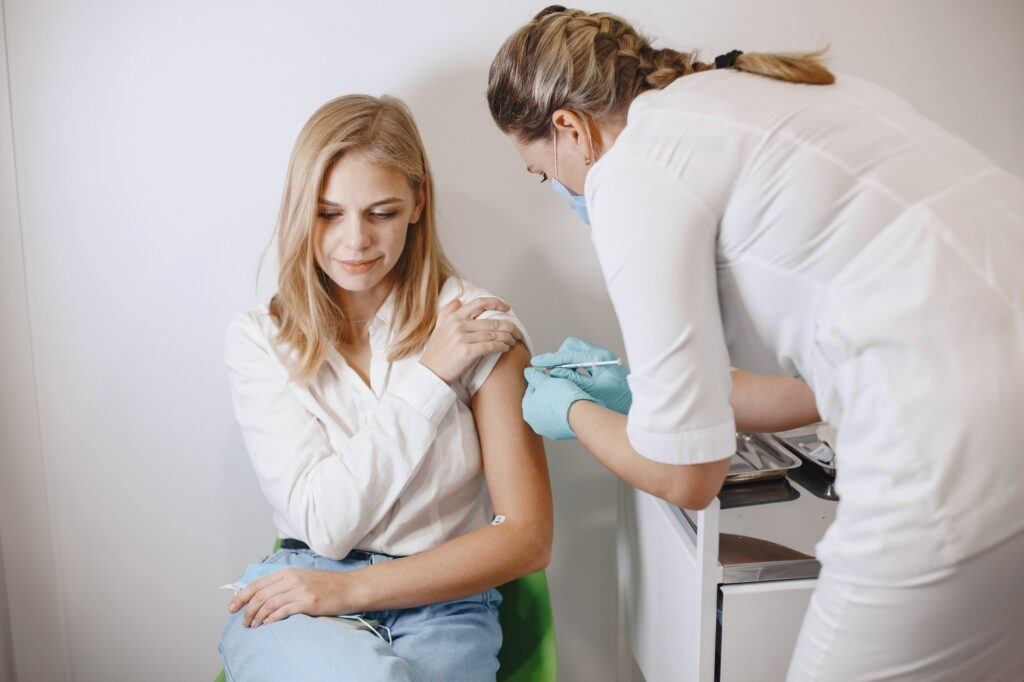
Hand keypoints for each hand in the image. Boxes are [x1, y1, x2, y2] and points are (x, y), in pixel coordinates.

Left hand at [228, 568, 352, 627]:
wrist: (351, 587)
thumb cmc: (328, 585)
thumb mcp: (303, 578)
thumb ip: (284, 584)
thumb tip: (263, 596)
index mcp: (288, 573)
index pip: (258, 584)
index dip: (241, 596)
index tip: (232, 607)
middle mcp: (292, 579)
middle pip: (260, 595)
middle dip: (247, 610)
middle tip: (244, 622)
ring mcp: (300, 590)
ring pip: (269, 604)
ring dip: (257, 617)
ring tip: (254, 627)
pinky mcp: (309, 602)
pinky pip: (284, 611)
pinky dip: (272, 619)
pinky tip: (268, 625)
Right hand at [419, 297, 522, 384]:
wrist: (430, 373)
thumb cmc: (436, 353)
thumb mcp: (438, 328)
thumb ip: (447, 312)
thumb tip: (458, 300)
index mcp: (453, 317)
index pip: (479, 303)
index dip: (496, 303)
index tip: (507, 308)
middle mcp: (458, 325)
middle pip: (492, 321)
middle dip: (509, 326)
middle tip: (517, 331)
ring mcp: (462, 338)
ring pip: (493, 334)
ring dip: (507, 337)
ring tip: (513, 341)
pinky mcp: (467, 352)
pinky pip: (490, 346)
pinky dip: (501, 346)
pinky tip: (506, 348)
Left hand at [522, 367, 598, 439]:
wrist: (579, 415)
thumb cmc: (561, 397)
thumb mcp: (545, 381)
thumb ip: (534, 376)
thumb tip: (528, 372)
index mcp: (527, 409)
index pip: (531, 390)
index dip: (540, 380)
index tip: (549, 376)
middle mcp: (534, 422)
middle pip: (539, 402)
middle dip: (547, 393)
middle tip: (557, 384)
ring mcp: (546, 430)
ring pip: (549, 411)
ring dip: (555, 403)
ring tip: (565, 395)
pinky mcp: (559, 434)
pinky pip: (559, 420)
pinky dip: (562, 413)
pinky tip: (569, 407)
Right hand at [532, 337, 631, 414]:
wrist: (638, 410)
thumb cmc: (618, 403)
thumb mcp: (591, 391)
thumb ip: (571, 378)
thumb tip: (553, 372)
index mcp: (600, 358)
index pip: (570, 353)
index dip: (552, 359)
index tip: (537, 363)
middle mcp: (602, 356)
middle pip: (573, 348)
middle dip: (560, 359)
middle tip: (551, 374)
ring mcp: (604, 361)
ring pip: (577, 355)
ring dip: (567, 365)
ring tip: (559, 379)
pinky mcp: (604, 368)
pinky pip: (584, 363)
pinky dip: (575, 369)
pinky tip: (570, 381)